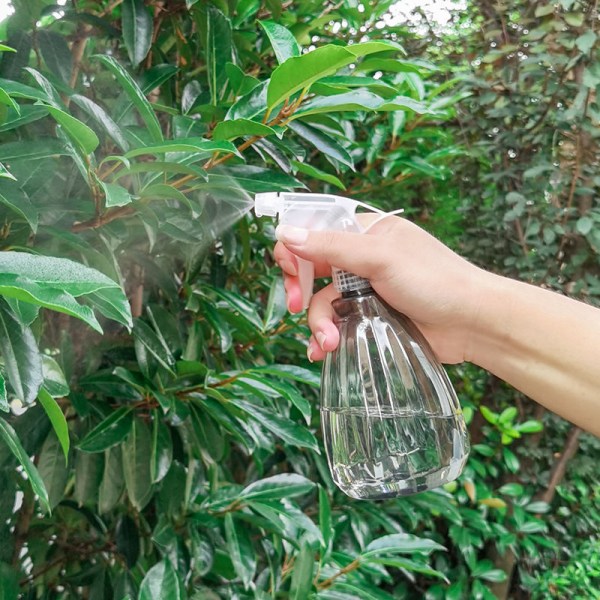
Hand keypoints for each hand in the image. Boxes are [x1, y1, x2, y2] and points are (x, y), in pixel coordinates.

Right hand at [274, 215, 486, 363]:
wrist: (473, 324)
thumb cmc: (434, 280)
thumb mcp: (381, 258)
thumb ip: (332, 247)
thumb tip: (284, 233)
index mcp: (365, 232)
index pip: (315, 230)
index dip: (296, 248)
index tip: (291, 271)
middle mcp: (361, 259)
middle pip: (311, 269)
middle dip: (300, 290)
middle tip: (295, 306)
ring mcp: (365, 290)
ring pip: (322, 302)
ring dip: (318, 323)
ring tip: (327, 343)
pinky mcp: (369, 318)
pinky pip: (336, 324)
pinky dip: (327, 338)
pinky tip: (323, 351)